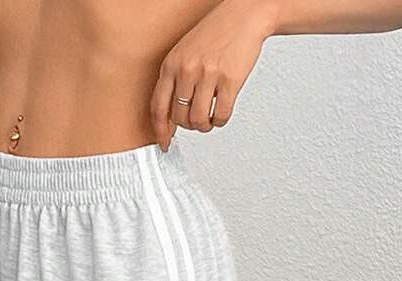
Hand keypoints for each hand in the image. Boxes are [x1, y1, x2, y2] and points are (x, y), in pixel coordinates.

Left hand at [151, 0, 277, 150]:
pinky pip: (220, 115)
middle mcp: (187, 69)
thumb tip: (170, 116)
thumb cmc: (214, 35)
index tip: (164, 143)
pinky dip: (220, 121)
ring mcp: (208, 75)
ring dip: (204, 126)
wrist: (243, 16)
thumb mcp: (184, 53)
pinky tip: (220, 114)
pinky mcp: (229, 80)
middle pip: (180, 118)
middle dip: (189, 125)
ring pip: (199, 120)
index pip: (158, 107)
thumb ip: (175, 81)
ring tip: (209, 119)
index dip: (160, 131)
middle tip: (197, 121)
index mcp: (171, 64)